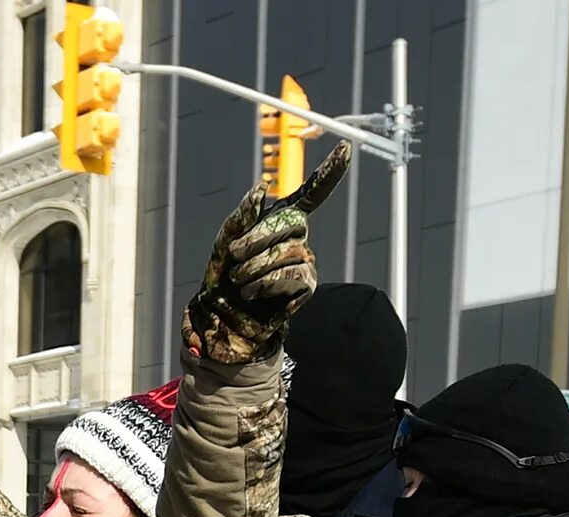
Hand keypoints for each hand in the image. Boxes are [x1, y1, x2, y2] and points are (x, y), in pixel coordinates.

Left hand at [184, 143, 351, 363]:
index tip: (345, 149)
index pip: (312, 193)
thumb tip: (261, 188)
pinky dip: (267, 284)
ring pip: (289, 252)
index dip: (329, 173)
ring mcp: (305, 262)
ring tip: (241, 280)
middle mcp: (298, 238)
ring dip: (256, 267)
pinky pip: (292, 276)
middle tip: (234, 255)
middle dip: (257, 239)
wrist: (224, 315)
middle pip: (291, 224)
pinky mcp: (305, 287)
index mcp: (281, 220)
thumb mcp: (226, 239)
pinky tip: (253, 292)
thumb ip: (243, 214)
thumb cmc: (224, 274)